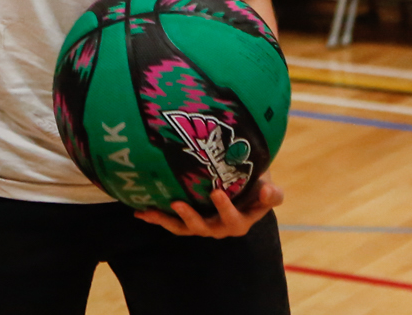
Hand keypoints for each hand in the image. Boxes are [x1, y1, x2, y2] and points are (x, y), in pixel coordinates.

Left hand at [135, 178, 281, 237]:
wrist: (242, 183)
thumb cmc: (255, 183)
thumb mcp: (267, 186)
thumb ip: (272, 194)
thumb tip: (266, 190)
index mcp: (242, 219)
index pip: (235, 218)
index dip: (226, 209)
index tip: (216, 192)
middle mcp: (221, 226)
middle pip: (206, 227)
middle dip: (191, 217)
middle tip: (178, 204)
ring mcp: (203, 224)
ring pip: (185, 228)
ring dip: (168, 220)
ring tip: (152, 211)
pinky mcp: (188, 220)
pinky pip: (172, 222)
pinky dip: (156, 217)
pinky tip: (139, 211)